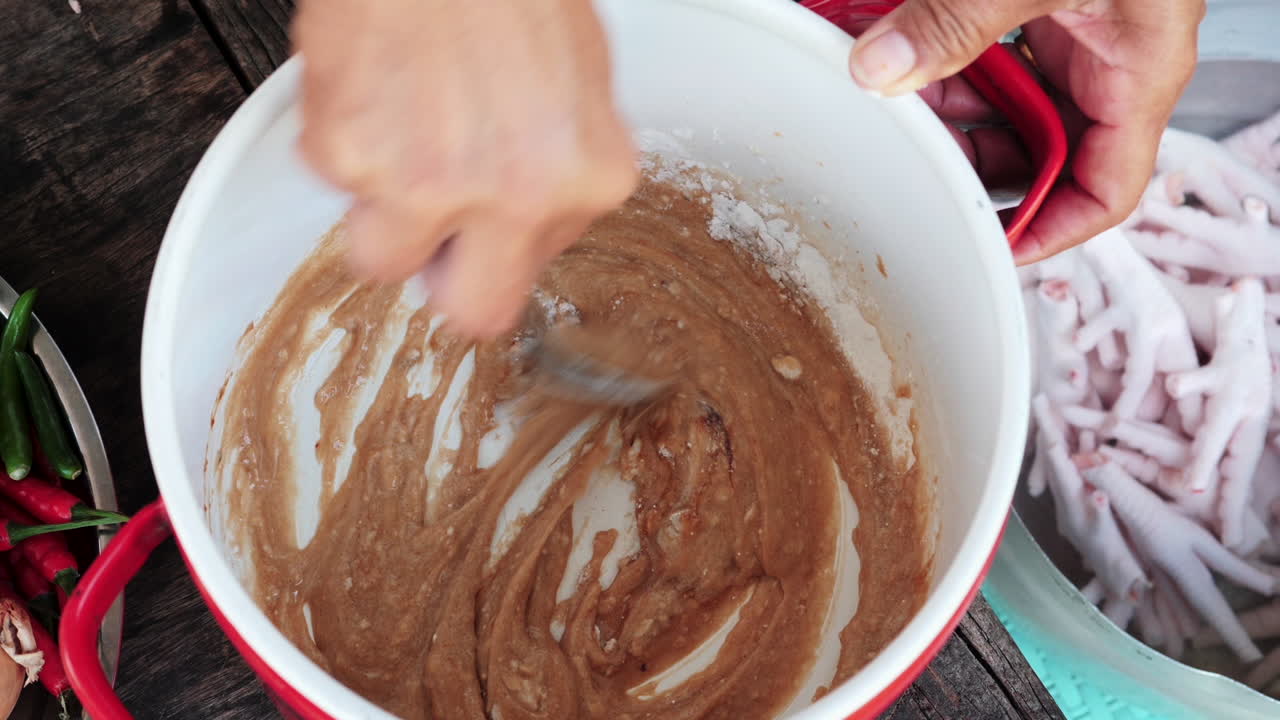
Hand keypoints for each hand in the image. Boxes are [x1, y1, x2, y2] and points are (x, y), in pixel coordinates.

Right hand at [292, 0, 637, 337]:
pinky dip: (342, 135)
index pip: (531, 278)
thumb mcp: (582, 80)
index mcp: (586, 177)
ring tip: (395, 133)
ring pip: (381, 256)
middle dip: (444, 275)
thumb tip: (525, 222)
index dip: (500, 245)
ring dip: (378, 208)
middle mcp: (515, 195)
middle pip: (469, 311)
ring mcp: (427, 183)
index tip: (483, 223)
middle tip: (431, 227)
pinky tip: (374, 83)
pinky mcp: (349, 154)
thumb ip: (559, 167)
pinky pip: (331, 178)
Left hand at [846, 0, 1204, 264]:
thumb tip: (881, 70)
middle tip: (911, 157)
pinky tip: (895, 40)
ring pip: (1003, 96)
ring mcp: (1072, 23)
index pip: (1106, 189)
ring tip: (890, 94)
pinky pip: (985, 44)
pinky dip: (939, 47)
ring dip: (943, 99)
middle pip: (1038, 146)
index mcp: (1138, 69)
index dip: (1048, 231)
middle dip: (969, 155)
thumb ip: (959, 21)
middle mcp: (1107, 55)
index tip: (986, 246)